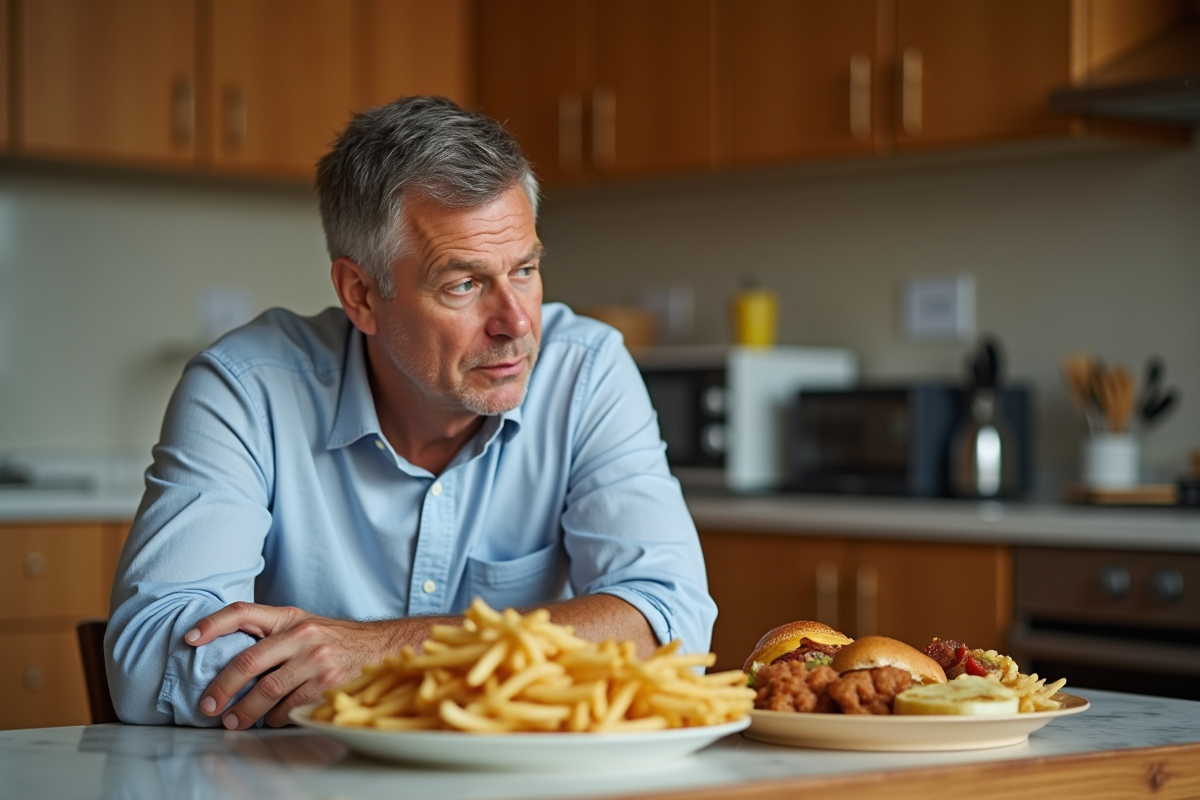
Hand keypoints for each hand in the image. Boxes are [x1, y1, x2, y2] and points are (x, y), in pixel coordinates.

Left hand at [185, 602, 420, 729]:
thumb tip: (228, 657)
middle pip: (248, 662)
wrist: (381, 648)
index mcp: (290, 617)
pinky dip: (276, 718)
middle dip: (222, 688)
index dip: (213, 624)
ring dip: (246, 712)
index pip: (244, 612)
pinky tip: (272, 720)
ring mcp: (315, 660)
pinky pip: (289, 708)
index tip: (189, 639)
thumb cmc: (335, 641)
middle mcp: (302, 635)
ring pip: (267, 691)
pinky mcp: (327, 684)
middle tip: (208, 705)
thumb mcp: (305, 626)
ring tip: (234, 721)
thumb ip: (273, 635)